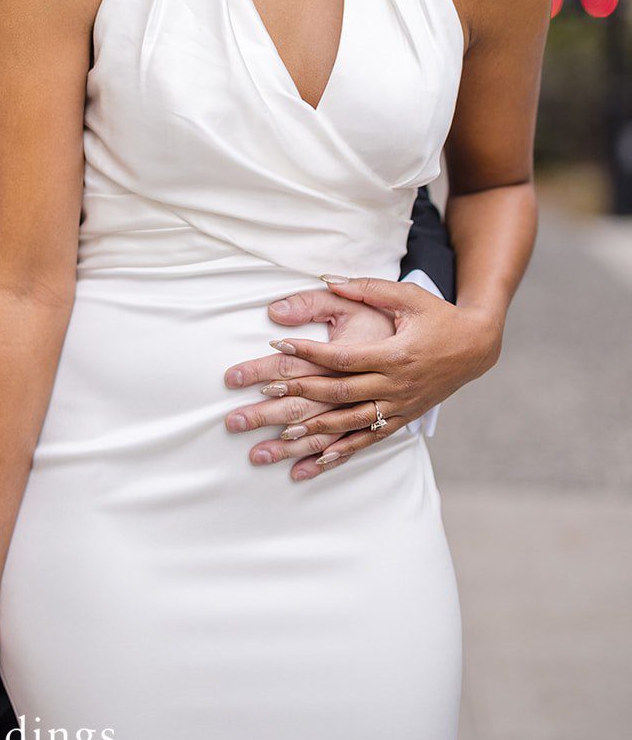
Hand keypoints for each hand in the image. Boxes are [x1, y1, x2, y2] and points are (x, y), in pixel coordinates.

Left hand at [230, 278, 501, 480]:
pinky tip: (318, 460)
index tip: (277, 345)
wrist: (475, 347)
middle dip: (299, 393)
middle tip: (264, 391)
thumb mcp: (407, 296)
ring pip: (350, 423)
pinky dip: (343, 451)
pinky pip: (369, 440)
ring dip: (314, 430)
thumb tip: (328, 279)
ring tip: (280, 435)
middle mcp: (396, 386)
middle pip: (339, 394)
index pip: (342, 358)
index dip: (308, 352)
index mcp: (395, 355)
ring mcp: (399, 407)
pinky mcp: (402, 419)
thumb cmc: (438, 316)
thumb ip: (367, 290)